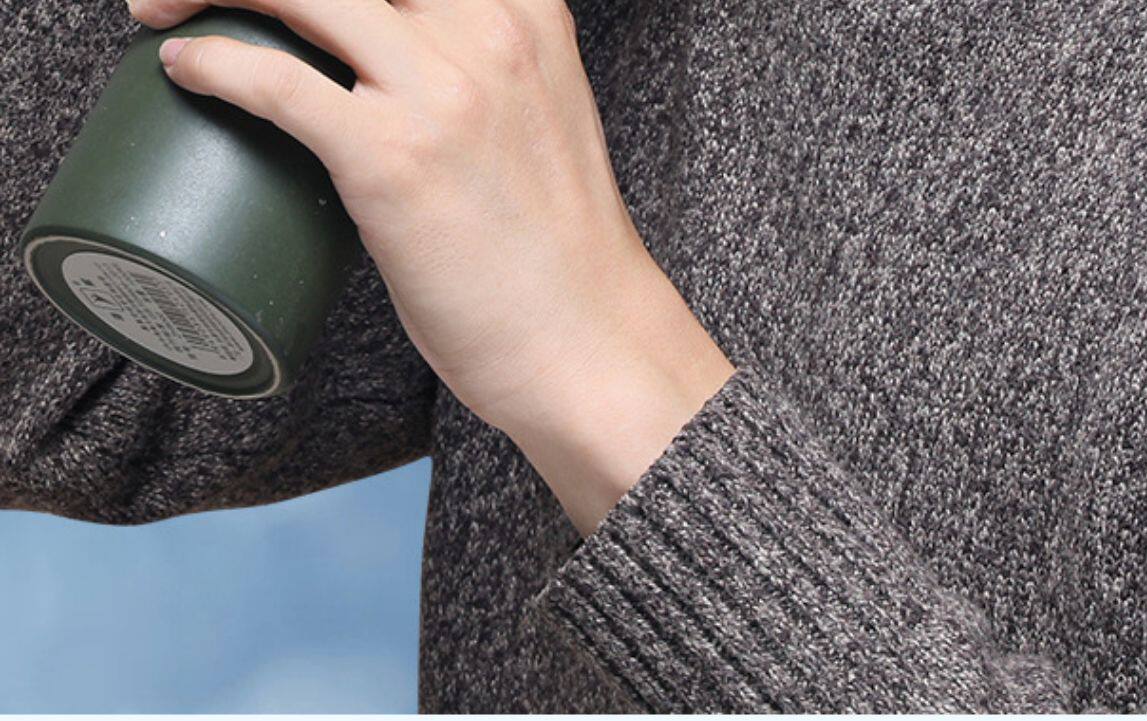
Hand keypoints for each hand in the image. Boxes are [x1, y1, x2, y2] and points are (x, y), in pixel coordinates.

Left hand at [127, 0, 734, 534]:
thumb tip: (382, 80)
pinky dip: (213, 65)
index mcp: (525, 12)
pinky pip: (274, 80)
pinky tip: (185, 69)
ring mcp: (440, 90)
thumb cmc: (559, 251)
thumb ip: (479, 73)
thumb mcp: (536, 116)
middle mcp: (486, 29)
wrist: (590, 341)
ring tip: (158, 11)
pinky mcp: (392, 157)